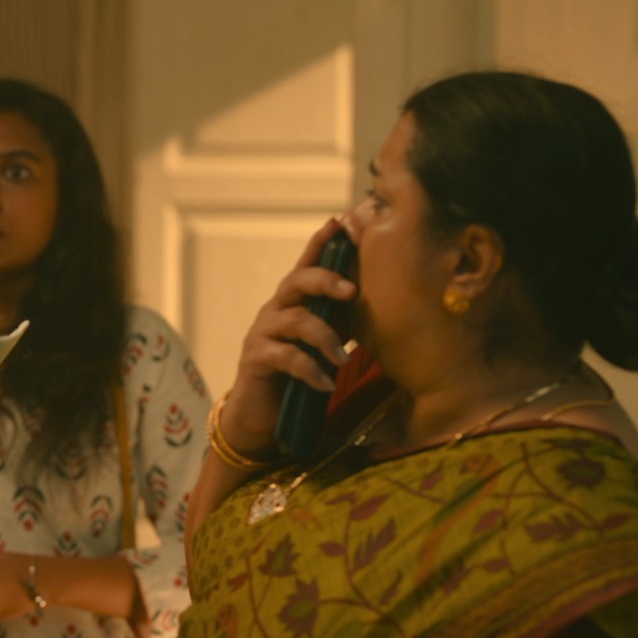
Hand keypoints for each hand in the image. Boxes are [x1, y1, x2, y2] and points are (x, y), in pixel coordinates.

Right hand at [223, 217, 357, 460]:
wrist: (261, 414)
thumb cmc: (298, 376)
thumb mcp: (322, 344)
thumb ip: (339, 323)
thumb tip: (381, 304)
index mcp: (293, 303)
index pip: (306, 265)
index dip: (320, 243)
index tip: (339, 222)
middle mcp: (275, 311)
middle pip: (296, 282)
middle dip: (325, 280)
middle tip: (352, 291)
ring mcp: (262, 334)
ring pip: (295, 320)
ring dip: (325, 337)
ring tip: (344, 358)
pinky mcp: (255, 360)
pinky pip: (286, 357)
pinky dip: (311, 370)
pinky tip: (326, 384)